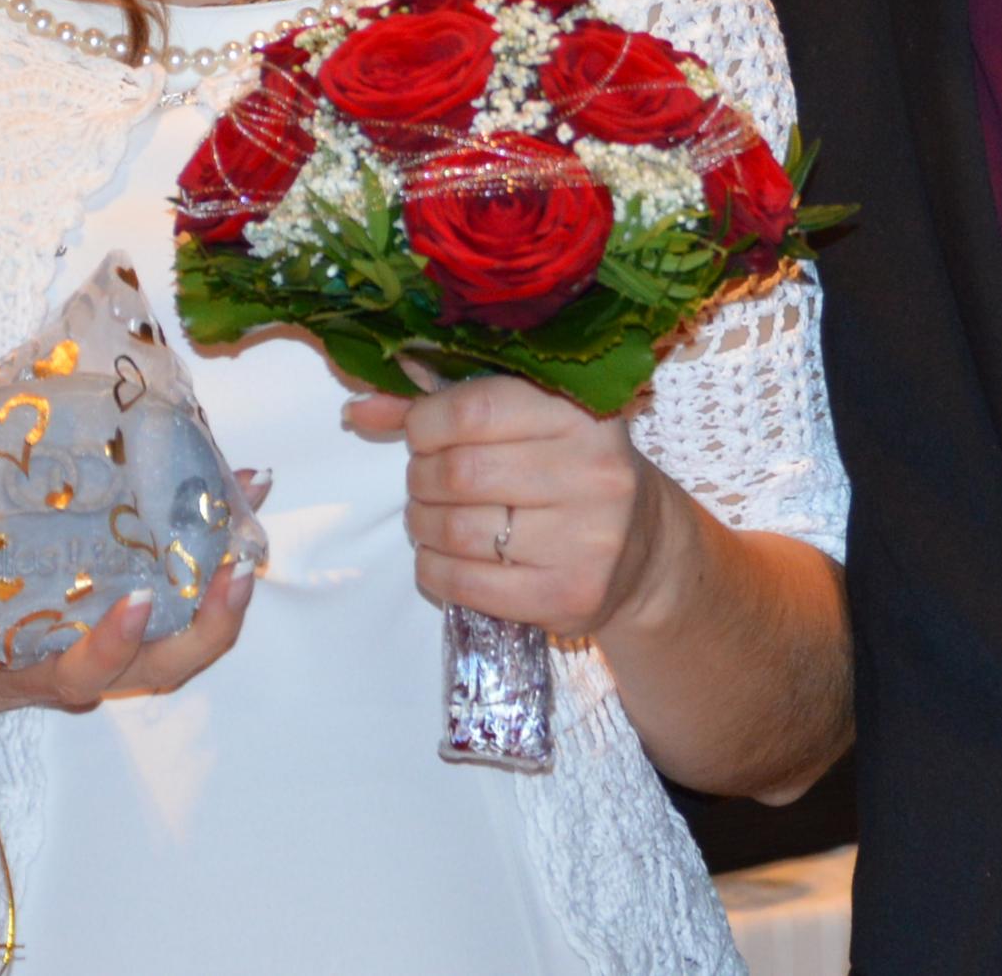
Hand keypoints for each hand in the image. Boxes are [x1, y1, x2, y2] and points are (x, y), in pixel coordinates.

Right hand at [0, 477, 267, 730]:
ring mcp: (100, 638)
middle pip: (162, 667)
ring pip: (181, 633)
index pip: (83, 674)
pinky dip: (201, 548)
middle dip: (210, 621)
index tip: (138, 602)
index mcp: (27, 669)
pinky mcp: (112, 606)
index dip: (112, 645)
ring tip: (249, 501)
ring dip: (220, 576)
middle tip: (238, 563)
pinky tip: (224, 492)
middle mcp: (77, 663)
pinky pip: (173, 594)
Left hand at [349, 373, 682, 641]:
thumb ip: (443, 407)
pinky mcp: (571, 594)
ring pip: (457, 529)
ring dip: (423, 524)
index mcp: (583, 412)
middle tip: (425, 482)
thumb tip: (360, 405)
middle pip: (459, 472)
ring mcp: (588, 538)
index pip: (474, 407)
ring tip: (432, 518)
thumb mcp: (526, 423)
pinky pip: (467, 583)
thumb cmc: (567, 472)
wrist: (641, 553)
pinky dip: (434, 570)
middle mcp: (594, 471)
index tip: (421, 433)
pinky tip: (441, 558)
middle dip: (421, 477)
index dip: (425, 422)